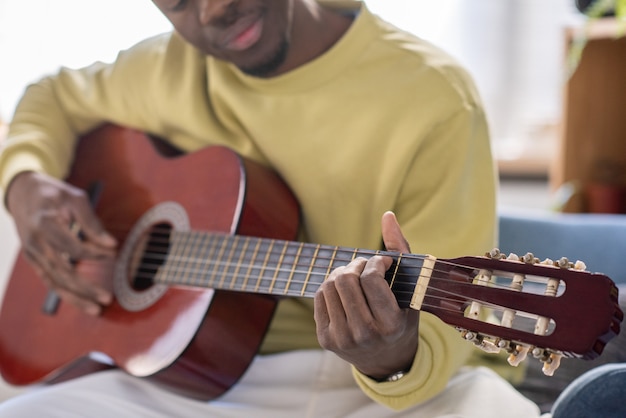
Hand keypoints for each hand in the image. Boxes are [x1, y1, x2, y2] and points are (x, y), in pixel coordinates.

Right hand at [6, 171, 116, 314]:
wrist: (23, 192)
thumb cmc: (53, 194)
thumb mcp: (75, 199)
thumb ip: (92, 222)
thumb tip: (111, 244)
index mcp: (45, 224)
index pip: (72, 247)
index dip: (94, 253)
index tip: (113, 252)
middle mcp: (35, 243)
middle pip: (62, 272)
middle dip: (86, 288)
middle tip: (108, 298)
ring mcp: (32, 254)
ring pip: (54, 282)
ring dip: (76, 298)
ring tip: (96, 309)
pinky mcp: (34, 260)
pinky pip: (49, 281)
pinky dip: (66, 293)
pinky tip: (82, 301)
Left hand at [314, 211, 419, 379]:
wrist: (386, 359)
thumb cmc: (401, 316)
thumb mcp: (410, 289)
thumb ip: (400, 250)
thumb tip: (387, 215)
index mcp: (391, 324)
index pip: (371, 279)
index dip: (375, 262)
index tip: (382, 262)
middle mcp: (365, 334)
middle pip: (346, 280)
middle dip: (355, 265)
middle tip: (364, 266)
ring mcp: (342, 339)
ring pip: (330, 285)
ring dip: (342, 273)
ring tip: (354, 276)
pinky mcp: (325, 339)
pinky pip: (319, 297)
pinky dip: (330, 286)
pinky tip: (343, 290)